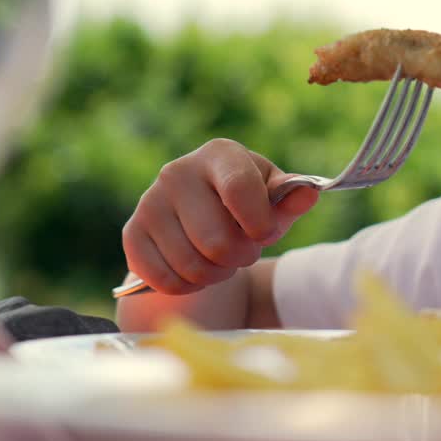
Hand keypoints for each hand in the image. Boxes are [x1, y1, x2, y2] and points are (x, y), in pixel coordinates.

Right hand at [121, 138, 317, 293]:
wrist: (203, 215)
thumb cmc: (249, 204)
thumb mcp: (274, 199)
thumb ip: (290, 199)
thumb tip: (308, 195)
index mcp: (220, 154)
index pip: (239, 190)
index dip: (259, 223)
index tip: (265, 234)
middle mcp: (178, 171)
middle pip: (216, 241)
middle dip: (239, 257)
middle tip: (243, 250)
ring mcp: (150, 201)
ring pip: (192, 266)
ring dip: (216, 274)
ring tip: (222, 259)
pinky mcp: (133, 233)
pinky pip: (166, 280)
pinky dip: (189, 286)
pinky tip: (196, 269)